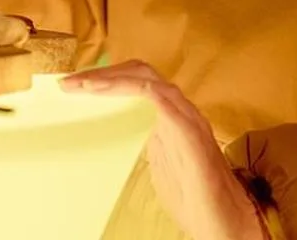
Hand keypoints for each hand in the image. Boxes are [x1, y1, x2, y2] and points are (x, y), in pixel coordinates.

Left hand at [63, 62, 265, 239]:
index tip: (71, 86)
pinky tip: (108, 91)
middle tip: (69, 83)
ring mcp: (188, 119)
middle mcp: (181, 112)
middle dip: (102, 73)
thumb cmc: (193, 201)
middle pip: (139, 73)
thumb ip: (140, 142)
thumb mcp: (156, 165)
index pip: (136, 83)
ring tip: (82, 85)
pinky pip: (161, 98)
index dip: (104, 79)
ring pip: (148, 79)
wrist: (227, 224)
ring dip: (111, 78)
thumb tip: (108, 132)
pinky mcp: (192, 133)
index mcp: (170, 118)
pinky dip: (132, 89)